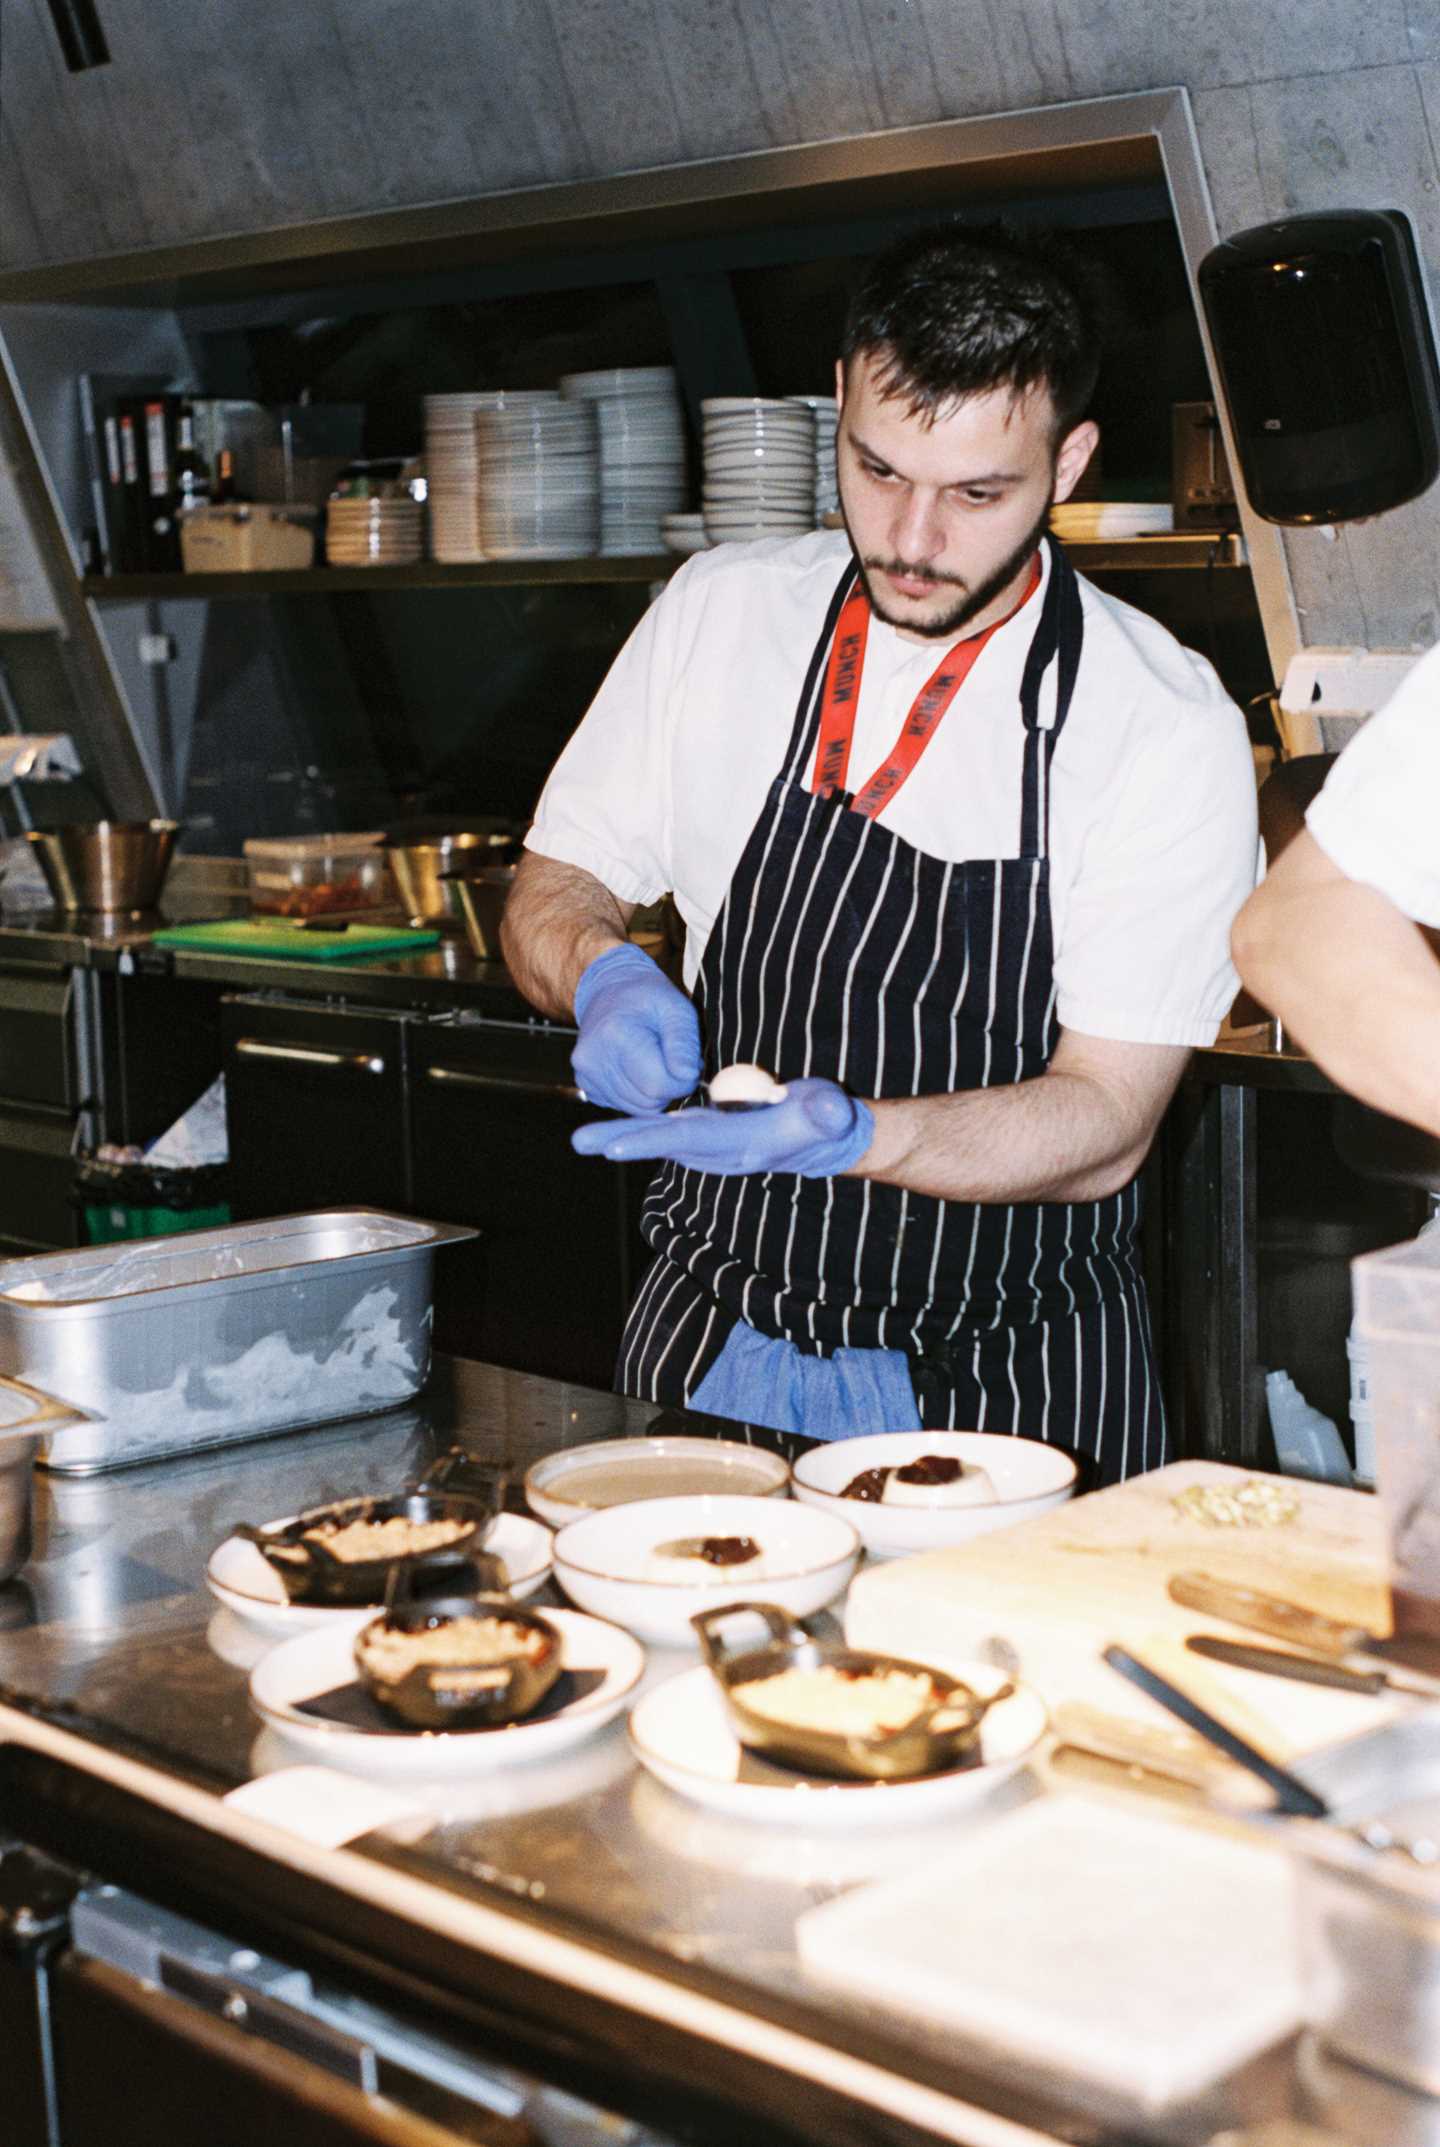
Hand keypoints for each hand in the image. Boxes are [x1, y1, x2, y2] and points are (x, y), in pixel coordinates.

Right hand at [571, 943, 701, 1114]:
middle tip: (672, 1060)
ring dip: (654, 1091)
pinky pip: (624, 1105)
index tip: (688, 1065)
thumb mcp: (676, 1009)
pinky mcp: (586, 1085)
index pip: (658, 1085)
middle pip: (647, 1100)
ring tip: (654, 1061)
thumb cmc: (648, 998)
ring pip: (637, 1108)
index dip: (682, 1081)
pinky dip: (638, 1093)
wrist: (610, 990)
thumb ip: (684, 1044)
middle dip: (669, 1086)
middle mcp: (593, 1058)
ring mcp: (586, 1074)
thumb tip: (688, 1077)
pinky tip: (637, 1068)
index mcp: (616, 1035)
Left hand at [571, 1075, 874, 1177]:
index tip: (617, 1143)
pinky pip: (670, 1136)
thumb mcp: (832, 1113)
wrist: (825, 1141)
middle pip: (665, 1144)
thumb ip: (828, 1113)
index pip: (691, 1140)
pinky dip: (642, 1132)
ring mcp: (715, 1147)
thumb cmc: (828, 1121)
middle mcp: (722, 1152)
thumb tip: (828, 1112)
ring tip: (585, 1140)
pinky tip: (616, 1131)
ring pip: (663, 1141)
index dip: (653, 1139)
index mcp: (744, 1144)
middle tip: (581, 1142)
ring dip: (625, 1138)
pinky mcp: (712, 1138)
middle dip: (623, 1142)